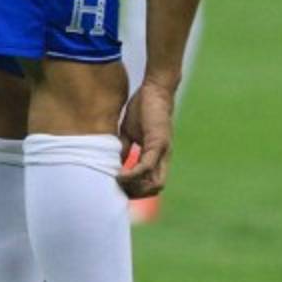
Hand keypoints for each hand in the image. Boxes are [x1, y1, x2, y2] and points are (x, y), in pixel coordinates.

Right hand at [117, 79, 175, 197]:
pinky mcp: (158, 143)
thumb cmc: (143, 108)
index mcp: (157, 156)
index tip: (118, 187)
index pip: (151, 184)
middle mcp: (163, 158)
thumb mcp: (130, 133)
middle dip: (136, 193)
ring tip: (118, 181)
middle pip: (156, 189)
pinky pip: (147, 166)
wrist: (155, 88)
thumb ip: (126, 149)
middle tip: (118, 186)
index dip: (136, 190)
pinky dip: (133, 175)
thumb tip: (118, 164)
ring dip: (135, 187)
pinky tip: (120, 175)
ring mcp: (163, 152)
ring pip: (155, 184)